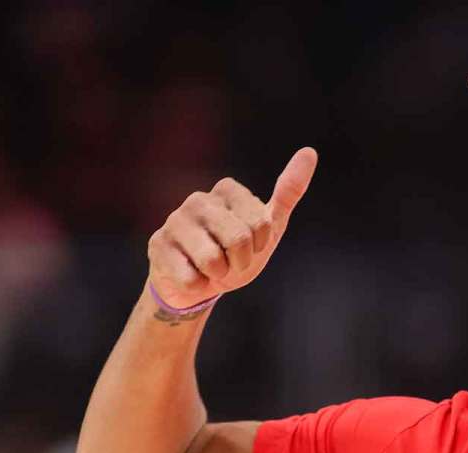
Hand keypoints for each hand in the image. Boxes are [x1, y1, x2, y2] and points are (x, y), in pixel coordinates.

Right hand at [147, 147, 318, 307]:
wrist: (200, 284)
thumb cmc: (236, 252)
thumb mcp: (269, 225)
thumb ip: (288, 191)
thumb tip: (310, 152)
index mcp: (227, 190)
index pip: (261, 223)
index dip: (260, 245)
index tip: (251, 246)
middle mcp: (198, 200)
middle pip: (238, 239)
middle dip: (241, 261)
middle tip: (231, 260)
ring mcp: (174, 221)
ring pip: (212, 260)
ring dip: (218, 274)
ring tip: (211, 267)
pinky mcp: (157, 245)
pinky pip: (190, 277)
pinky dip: (198, 285)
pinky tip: (191, 275)